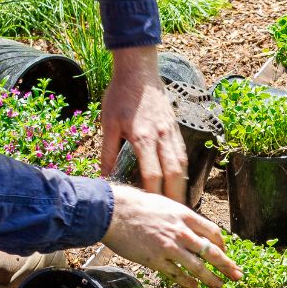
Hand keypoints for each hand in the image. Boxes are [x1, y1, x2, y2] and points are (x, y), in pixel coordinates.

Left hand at [100, 46, 186, 200]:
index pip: (153, 174)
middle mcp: (162, 137)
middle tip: (173, 215)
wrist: (139, 72)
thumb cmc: (120, 96)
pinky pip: (183, 155)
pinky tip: (180, 182)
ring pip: (182, 165)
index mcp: (143, 137)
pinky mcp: (176, 129)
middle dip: (175, 196)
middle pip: (174, 174)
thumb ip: (108, 152)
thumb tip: (104, 177)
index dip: (154, 194)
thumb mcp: (108, 124)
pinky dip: (183, 172)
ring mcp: (172, 133)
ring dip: (182, 186)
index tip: (152, 210)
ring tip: (180, 204)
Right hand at [104, 186, 240, 287]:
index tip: (225, 251)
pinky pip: (176, 274)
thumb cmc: (137, 206)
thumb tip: (191, 229)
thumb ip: (180, 218)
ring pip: (197, 267)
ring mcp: (169, 248)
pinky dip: (188, 282)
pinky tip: (195, 287)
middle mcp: (181, 232)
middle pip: (211, 252)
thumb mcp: (165, 205)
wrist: (113, 212)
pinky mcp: (156, 260)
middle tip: (238, 275)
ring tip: (220, 286)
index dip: (222, 244)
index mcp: (185, 216)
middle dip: (227, 265)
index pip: (213, 232)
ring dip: (211, 279)